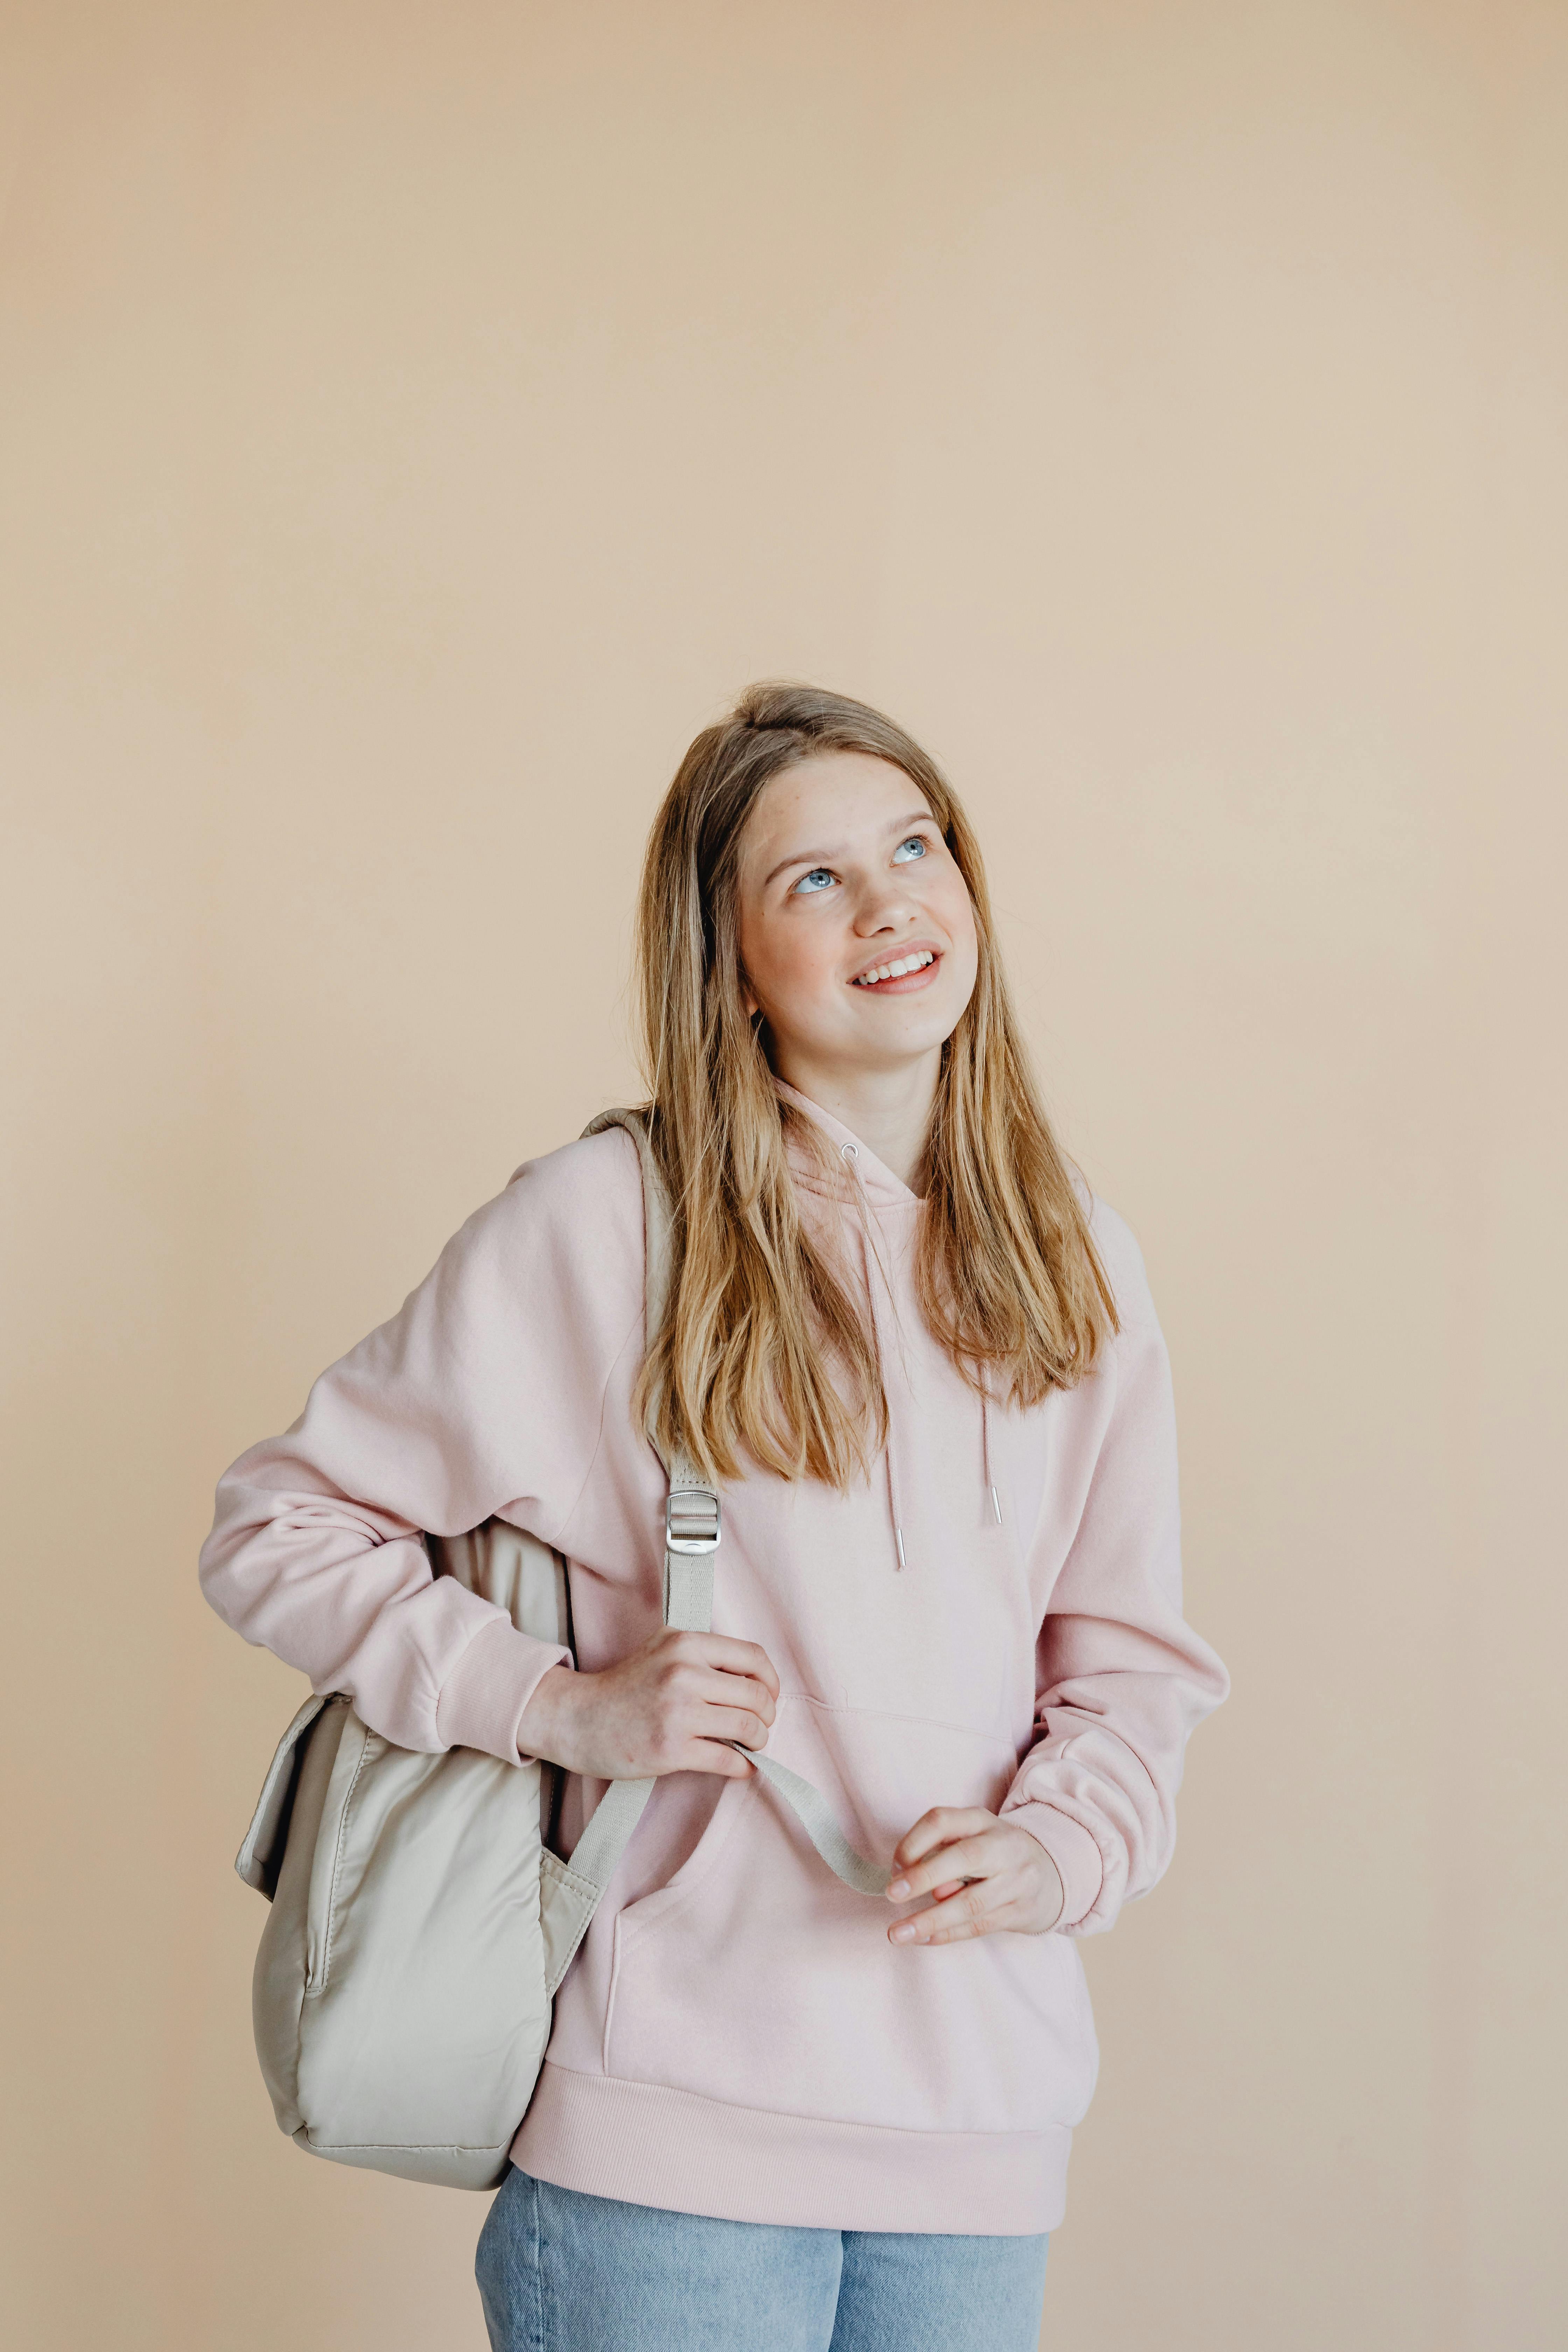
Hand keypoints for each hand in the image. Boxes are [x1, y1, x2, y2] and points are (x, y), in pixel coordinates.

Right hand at [516, 1628, 778, 1780]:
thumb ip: (703, 1655)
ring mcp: (678, 1712)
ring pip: (748, 1727)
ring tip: (751, 1746)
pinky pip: (728, 1760)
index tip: (768, 1696)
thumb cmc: (624, 1687)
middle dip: (767, 1716)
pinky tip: (740, 1767)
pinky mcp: (672, 1749)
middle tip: (760, 1726)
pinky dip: (743, 1767)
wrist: (579, 1718)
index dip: (771, 1680)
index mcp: (685, 1643)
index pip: (752, 1656)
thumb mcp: (663, 1649)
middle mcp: (683, 1672)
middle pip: (756, 1696)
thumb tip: (753, 1680)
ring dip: (759, 1741)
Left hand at [884, 1807, 1064, 1944]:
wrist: (1051, 1874)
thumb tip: (913, 1879)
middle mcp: (1004, 1846)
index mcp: (982, 1821)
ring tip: (897, 1933)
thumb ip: (941, 1851)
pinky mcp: (1022, 1912)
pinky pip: (980, 1926)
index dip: (913, 1842)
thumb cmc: (994, 1853)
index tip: (893, 1866)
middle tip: (892, 1894)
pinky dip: (948, 1935)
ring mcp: (1017, 1881)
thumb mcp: (971, 1837)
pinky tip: (924, 1940)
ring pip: (972, 1903)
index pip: (943, 1820)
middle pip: (966, 1857)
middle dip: (925, 1876)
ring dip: (930, 1920)